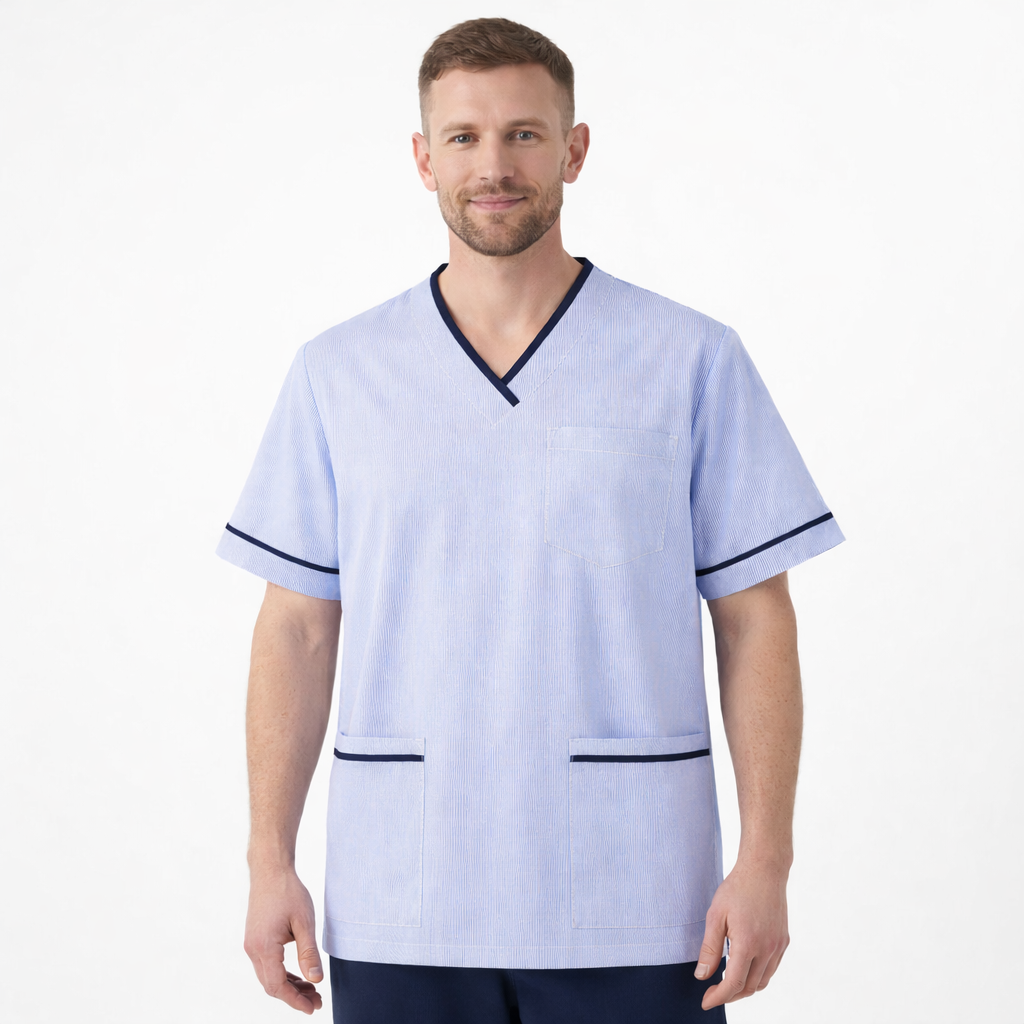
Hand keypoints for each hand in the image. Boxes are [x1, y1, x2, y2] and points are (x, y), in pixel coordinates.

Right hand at [244, 866, 324, 1013]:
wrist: (270, 870)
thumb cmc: (288, 891)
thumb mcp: (304, 922)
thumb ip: (309, 953)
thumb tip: (316, 980)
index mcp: (264, 947)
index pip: (278, 986)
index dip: (295, 1000)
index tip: (312, 1008)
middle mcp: (253, 949)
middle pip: (272, 985)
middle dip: (294, 996)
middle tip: (317, 1001)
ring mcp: (252, 945)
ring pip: (268, 976)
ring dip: (289, 986)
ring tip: (311, 989)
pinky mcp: (255, 940)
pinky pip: (267, 965)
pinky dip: (282, 974)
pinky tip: (299, 976)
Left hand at [694, 856, 790, 1009]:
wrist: (764, 870)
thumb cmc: (736, 889)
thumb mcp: (715, 916)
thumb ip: (709, 949)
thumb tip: (702, 976)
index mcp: (748, 944)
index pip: (733, 984)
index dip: (718, 997)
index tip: (706, 1001)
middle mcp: (767, 949)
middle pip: (748, 987)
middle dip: (730, 995)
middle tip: (713, 992)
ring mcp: (778, 946)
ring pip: (762, 981)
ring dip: (745, 988)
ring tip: (727, 983)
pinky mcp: (784, 941)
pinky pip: (771, 969)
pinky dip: (757, 975)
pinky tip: (745, 968)